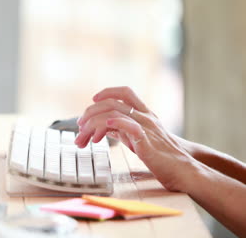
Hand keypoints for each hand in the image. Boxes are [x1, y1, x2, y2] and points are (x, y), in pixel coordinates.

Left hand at [74, 86, 197, 191]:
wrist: (182, 170)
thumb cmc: (161, 156)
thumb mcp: (137, 138)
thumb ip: (122, 130)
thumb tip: (103, 127)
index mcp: (144, 114)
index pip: (125, 92)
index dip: (107, 92)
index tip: (92, 101)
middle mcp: (145, 117)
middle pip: (112, 103)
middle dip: (90, 113)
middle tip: (80, 127)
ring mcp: (146, 128)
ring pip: (113, 114)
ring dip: (93, 124)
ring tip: (84, 137)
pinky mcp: (146, 142)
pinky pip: (128, 126)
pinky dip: (113, 124)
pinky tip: (102, 132)